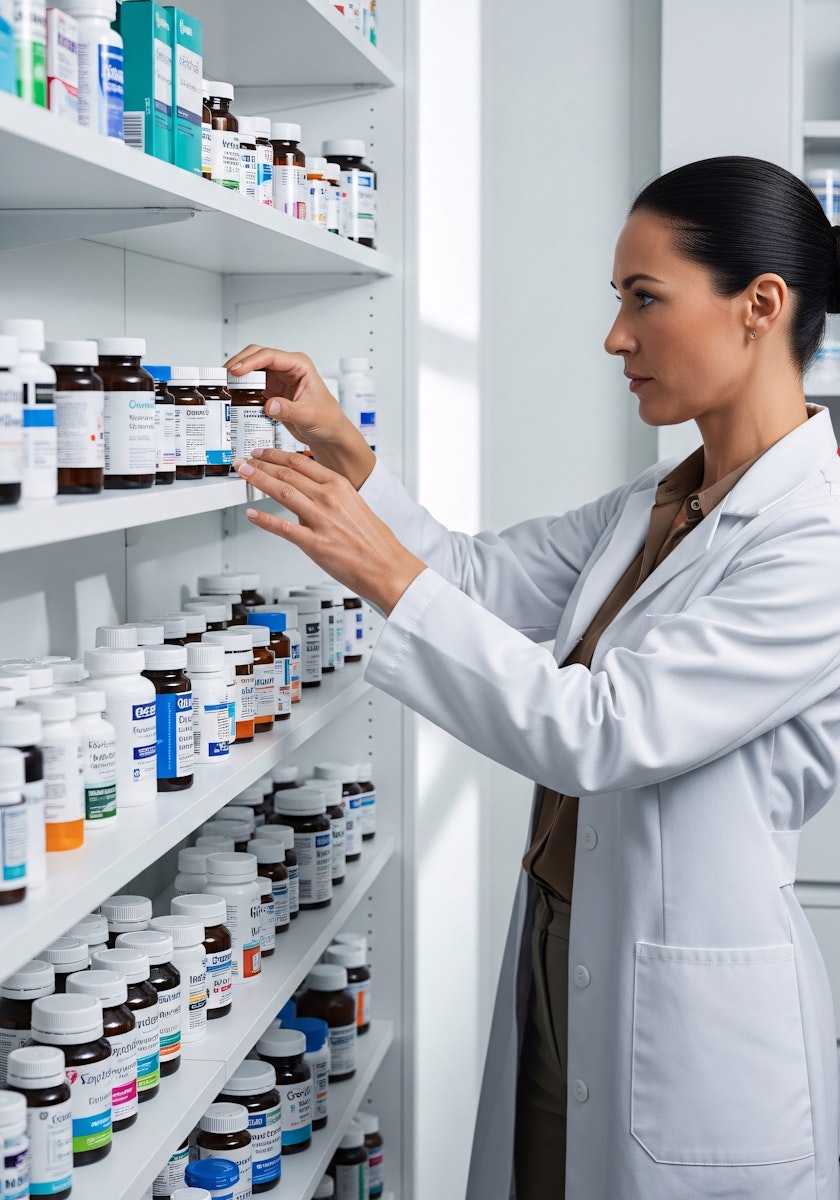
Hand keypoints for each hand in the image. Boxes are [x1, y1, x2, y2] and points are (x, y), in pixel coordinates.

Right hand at [224, 344, 375, 489]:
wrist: (329, 435)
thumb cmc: (328, 420)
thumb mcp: (309, 415)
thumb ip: (288, 410)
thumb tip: (269, 404)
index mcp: (299, 366)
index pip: (270, 356)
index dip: (250, 362)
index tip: (235, 371)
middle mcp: (287, 369)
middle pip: (257, 357)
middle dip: (239, 364)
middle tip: (224, 377)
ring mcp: (278, 379)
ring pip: (251, 370)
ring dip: (238, 376)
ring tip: (224, 386)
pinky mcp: (272, 392)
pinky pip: (252, 386)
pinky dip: (241, 390)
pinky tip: (233, 397)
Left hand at [234, 448, 426, 615]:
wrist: (389, 567)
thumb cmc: (376, 543)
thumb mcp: (356, 507)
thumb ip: (332, 500)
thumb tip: (309, 500)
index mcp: (340, 486)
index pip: (301, 462)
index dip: (276, 455)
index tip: (262, 453)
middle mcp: (329, 498)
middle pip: (287, 474)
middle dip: (261, 465)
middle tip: (244, 461)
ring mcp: (321, 520)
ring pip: (282, 492)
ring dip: (258, 481)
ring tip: (243, 475)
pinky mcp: (315, 543)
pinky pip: (284, 528)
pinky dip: (265, 520)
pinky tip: (252, 515)